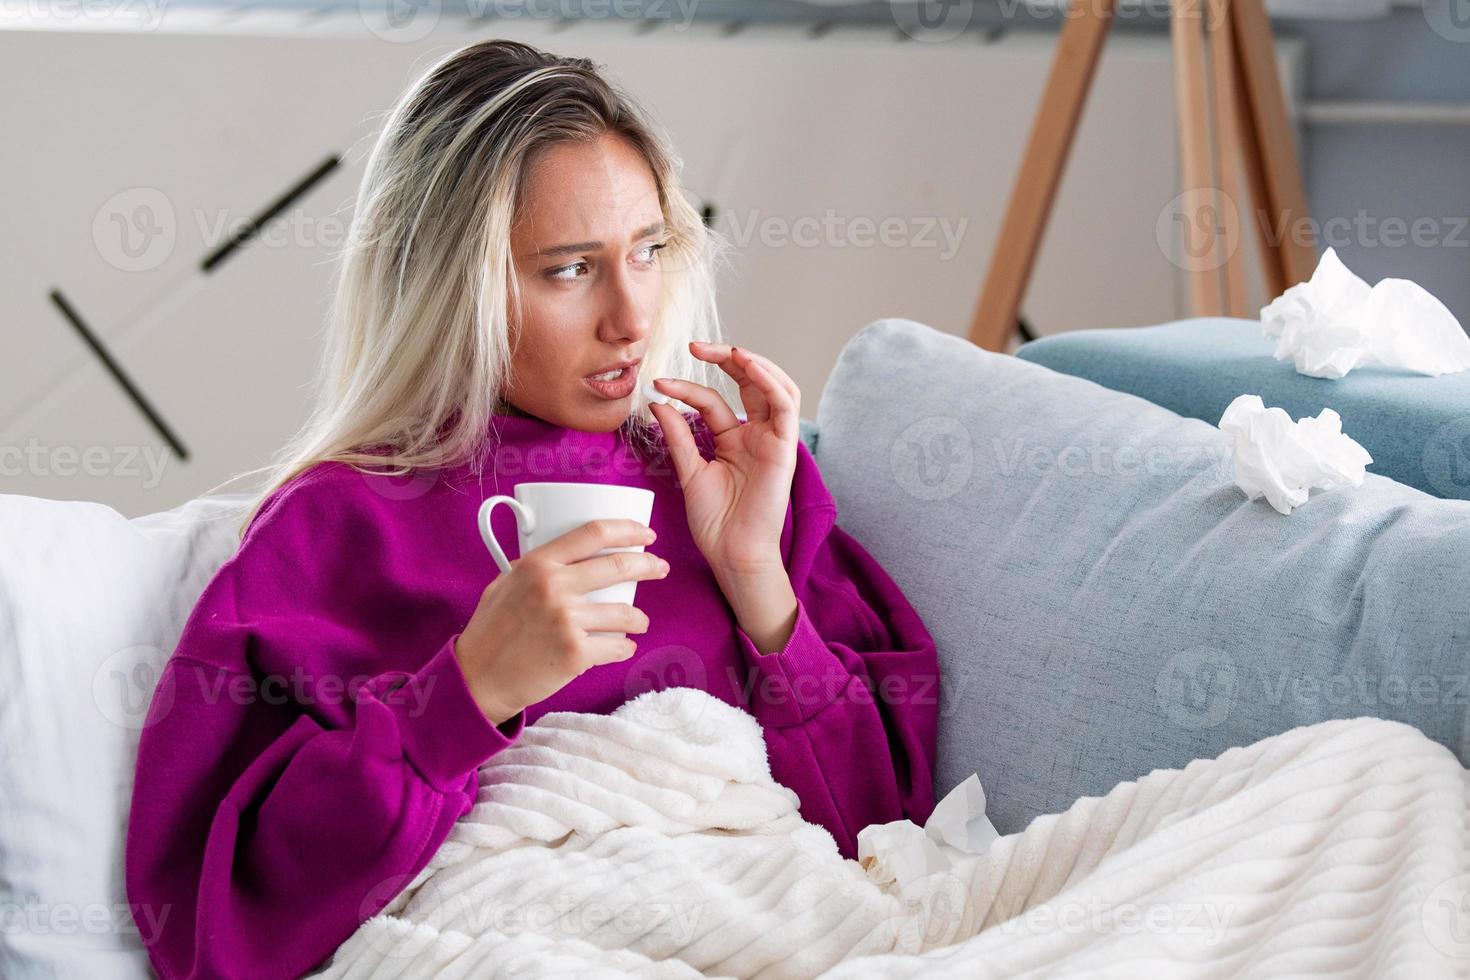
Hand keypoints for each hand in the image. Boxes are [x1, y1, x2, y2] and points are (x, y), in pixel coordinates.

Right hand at [453, 519, 669, 724]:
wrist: (478, 678)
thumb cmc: (490, 631)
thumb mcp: (505, 584)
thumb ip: (534, 568)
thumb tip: (565, 554)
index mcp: (538, 563)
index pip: (594, 533)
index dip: (627, 529)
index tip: (645, 535)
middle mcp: (554, 587)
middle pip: (620, 565)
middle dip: (648, 564)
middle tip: (659, 568)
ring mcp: (567, 621)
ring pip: (626, 613)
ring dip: (639, 618)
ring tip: (638, 621)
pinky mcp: (576, 654)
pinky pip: (617, 646)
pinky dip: (624, 647)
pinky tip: (622, 646)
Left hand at [648, 342, 800, 578]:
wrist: (732, 552)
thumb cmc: (715, 521)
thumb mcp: (689, 470)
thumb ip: (678, 436)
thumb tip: (658, 402)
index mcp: (734, 440)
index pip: (713, 400)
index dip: (687, 386)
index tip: (659, 382)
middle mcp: (756, 435)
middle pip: (750, 382)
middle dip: (725, 358)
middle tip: (695, 347)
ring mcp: (773, 439)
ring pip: (774, 385)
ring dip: (752, 362)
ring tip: (725, 349)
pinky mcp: (784, 446)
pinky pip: (785, 404)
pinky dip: (770, 380)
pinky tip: (748, 364)